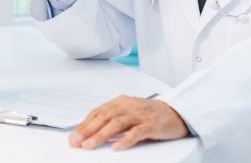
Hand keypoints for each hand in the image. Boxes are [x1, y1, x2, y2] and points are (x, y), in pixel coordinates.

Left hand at [69, 97, 188, 150]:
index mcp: (120, 102)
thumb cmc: (151, 114)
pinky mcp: (152, 125)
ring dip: (101, 135)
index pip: (97, 113)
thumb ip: (113, 119)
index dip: (83, 125)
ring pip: (117, 124)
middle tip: (76, 142)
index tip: (73, 137)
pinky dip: (125, 140)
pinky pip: (137, 132)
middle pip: (104, 117)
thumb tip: (90, 132)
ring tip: (90, 145)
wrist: (177, 112)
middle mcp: (128, 106)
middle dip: (87, 131)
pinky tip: (116, 147)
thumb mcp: (129, 113)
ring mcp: (140, 115)